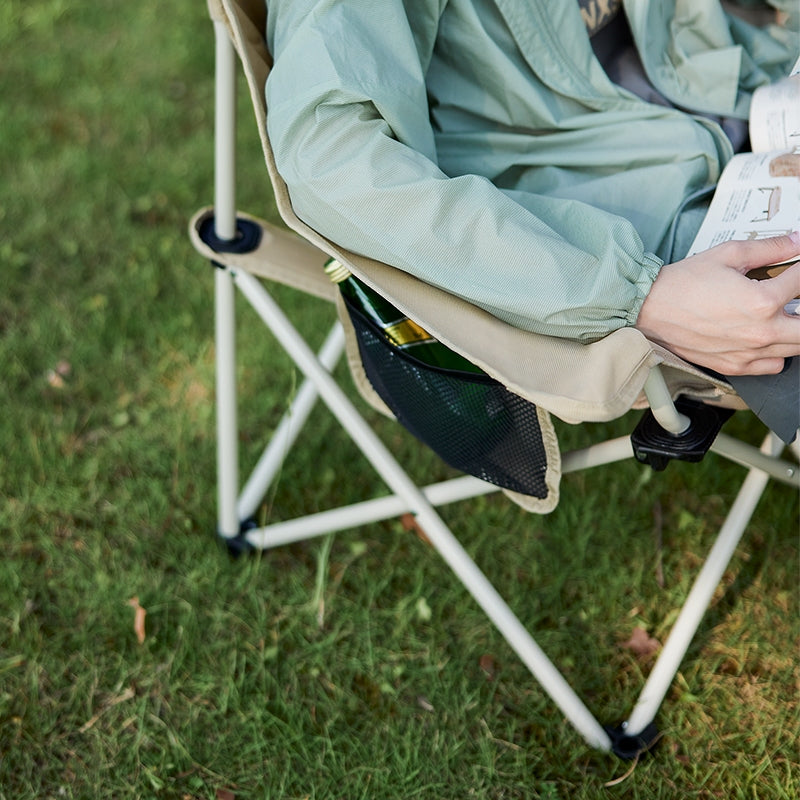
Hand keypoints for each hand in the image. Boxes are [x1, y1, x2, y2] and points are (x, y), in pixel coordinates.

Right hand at [634, 232, 799, 375]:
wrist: (650, 309)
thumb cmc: (682, 283)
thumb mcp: (728, 254)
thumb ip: (769, 248)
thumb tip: (795, 241)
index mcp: (762, 301)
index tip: (796, 266)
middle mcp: (760, 332)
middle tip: (792, 295)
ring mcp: (749, 353)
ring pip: (796, 347)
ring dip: (794, 328)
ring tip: (780, 314)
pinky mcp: (735, 366)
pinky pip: (774, 365)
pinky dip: (777, 352)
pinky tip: (765, 336)